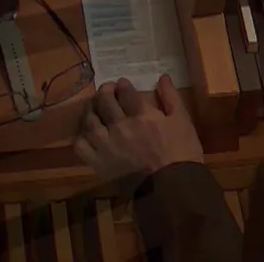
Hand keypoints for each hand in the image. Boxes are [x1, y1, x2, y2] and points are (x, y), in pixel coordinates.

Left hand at [74, 75, 203, 183]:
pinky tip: (87, 132)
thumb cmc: (181, 151)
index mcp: (142, 115)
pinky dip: (81, 135)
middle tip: (107, 89)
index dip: (122, 85)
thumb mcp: (182, 120)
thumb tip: (163, 77)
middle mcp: (120, 127)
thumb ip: (171, 97)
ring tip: (94, 107)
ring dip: (90, 109)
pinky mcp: (98, 162)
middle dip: (105, 91)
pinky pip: (81, 145)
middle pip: (105, 102)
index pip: (125, 92)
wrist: (172, 185)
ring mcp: (106, 145)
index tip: (122, 83)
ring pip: (89, 121)